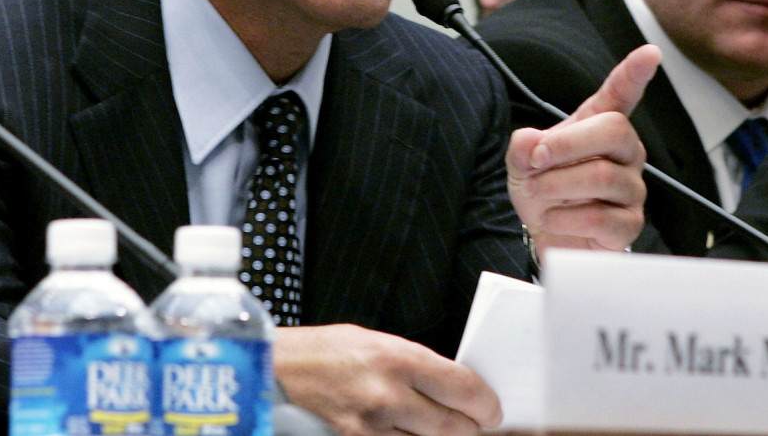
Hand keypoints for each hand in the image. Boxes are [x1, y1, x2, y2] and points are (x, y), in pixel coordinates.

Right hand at [275, 324, 500, 435]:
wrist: (275, 370)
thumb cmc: (325, 350)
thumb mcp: (377, 341)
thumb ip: (415, 364)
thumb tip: (451, 386)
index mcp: (400, 358)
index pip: (465, 388)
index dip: (487, 404)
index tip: (492, 410)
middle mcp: (390, 394)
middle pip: (455, 427)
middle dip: (471, 428)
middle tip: (475, 426)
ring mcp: (372, 426)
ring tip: (440, 428)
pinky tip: (409, 434)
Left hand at [506, 44, 659, 257]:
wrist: (547, 236)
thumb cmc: (544, 190)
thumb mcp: (522, 162)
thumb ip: (522, 147)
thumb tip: (531, 143)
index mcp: (599, 127)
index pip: (622, 95)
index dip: (635, 73)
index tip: (650, 53)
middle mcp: (624, 153)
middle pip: (615, 130)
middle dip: (567, 144)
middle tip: (535, 160)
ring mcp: (631, 189)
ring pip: (603, 176)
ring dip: (557, 184)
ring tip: (537, 192)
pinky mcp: (629, 224)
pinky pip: (601, 218)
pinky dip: (565, 217)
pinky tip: (554, 217)